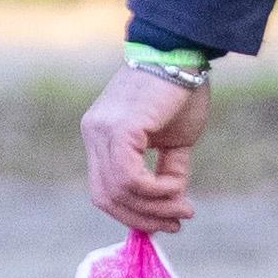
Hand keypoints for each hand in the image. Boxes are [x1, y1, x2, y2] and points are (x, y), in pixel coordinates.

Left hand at [83, 65, 210, 233]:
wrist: (183, 54)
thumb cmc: (181, 92)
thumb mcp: (175, 141)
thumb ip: (168, 170)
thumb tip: (172, 203)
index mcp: (100, 136)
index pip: (104, 189)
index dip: (133, 213)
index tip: (168, 222)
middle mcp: (93, 135)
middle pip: (105, 198)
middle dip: (142, 218)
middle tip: (177, 223)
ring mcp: (101, 132)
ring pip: (118, 191)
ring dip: (154, 208)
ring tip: (184, 208)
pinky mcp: (119, 130)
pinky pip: (130, 178)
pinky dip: (155, 191)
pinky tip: (176, 188)